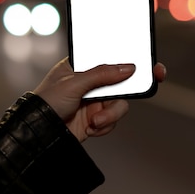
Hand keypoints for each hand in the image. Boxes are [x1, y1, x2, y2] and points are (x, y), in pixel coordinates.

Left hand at [34, 57, 166, 141]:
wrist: (38, 136)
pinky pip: (112, 120)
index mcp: (81, 66)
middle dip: (134, 85)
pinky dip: (104, 126)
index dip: (130, 57)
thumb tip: (129, 68)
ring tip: (96, 120)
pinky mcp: (95, 119)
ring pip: (120, 103)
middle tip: (156, 78)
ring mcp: (94, 101)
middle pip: (122, 80)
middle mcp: (90, 82)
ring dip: (111, 114)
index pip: (110, 57)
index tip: (149, 58)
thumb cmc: (46, 102)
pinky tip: (90, 128)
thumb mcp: (73, 84)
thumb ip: (102, 74)